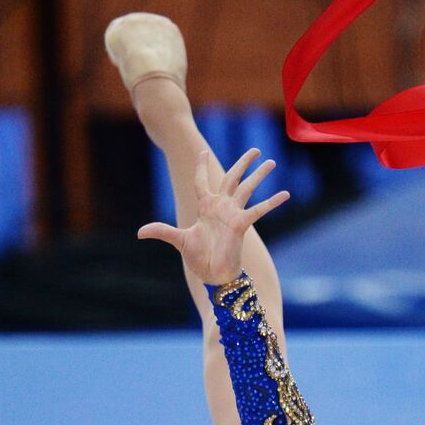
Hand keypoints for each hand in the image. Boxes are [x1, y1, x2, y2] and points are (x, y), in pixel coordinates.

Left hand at [137, 148, 289, 283]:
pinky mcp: (242, 224)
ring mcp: (233, 214)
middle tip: (256, 150)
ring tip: (272, 162)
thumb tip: (139, 233)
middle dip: (243, 163)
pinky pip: (258, 210)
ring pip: (247, 188)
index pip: (202, 181)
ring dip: (259, 175)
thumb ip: (161, 231)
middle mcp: (221, 207)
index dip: (201, 166)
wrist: (211, 274)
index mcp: (205, 206)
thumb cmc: (197, 258)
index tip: (203, 151)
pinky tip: (285, 194)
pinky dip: (272, 202)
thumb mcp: (178, 240)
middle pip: (232, 178)